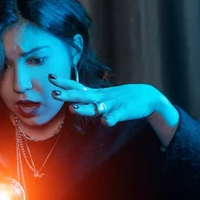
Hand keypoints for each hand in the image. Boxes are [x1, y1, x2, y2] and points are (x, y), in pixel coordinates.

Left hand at [49, 75, 164, 126]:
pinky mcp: (122, 112)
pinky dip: (109, 119)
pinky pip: (114, 117)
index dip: (64, 82)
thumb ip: (88, 98)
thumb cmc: (122, 98)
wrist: (148, 97)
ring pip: (95, 107)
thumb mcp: (103, 96)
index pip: (76, 86)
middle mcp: (100, 97)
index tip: (50, 77)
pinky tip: (104, 122)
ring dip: (84, 108)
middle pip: (81, 96)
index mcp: (95, 94)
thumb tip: (72, 100)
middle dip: (67, 95)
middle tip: (54, 93)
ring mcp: (111, 104)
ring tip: (72, 109)